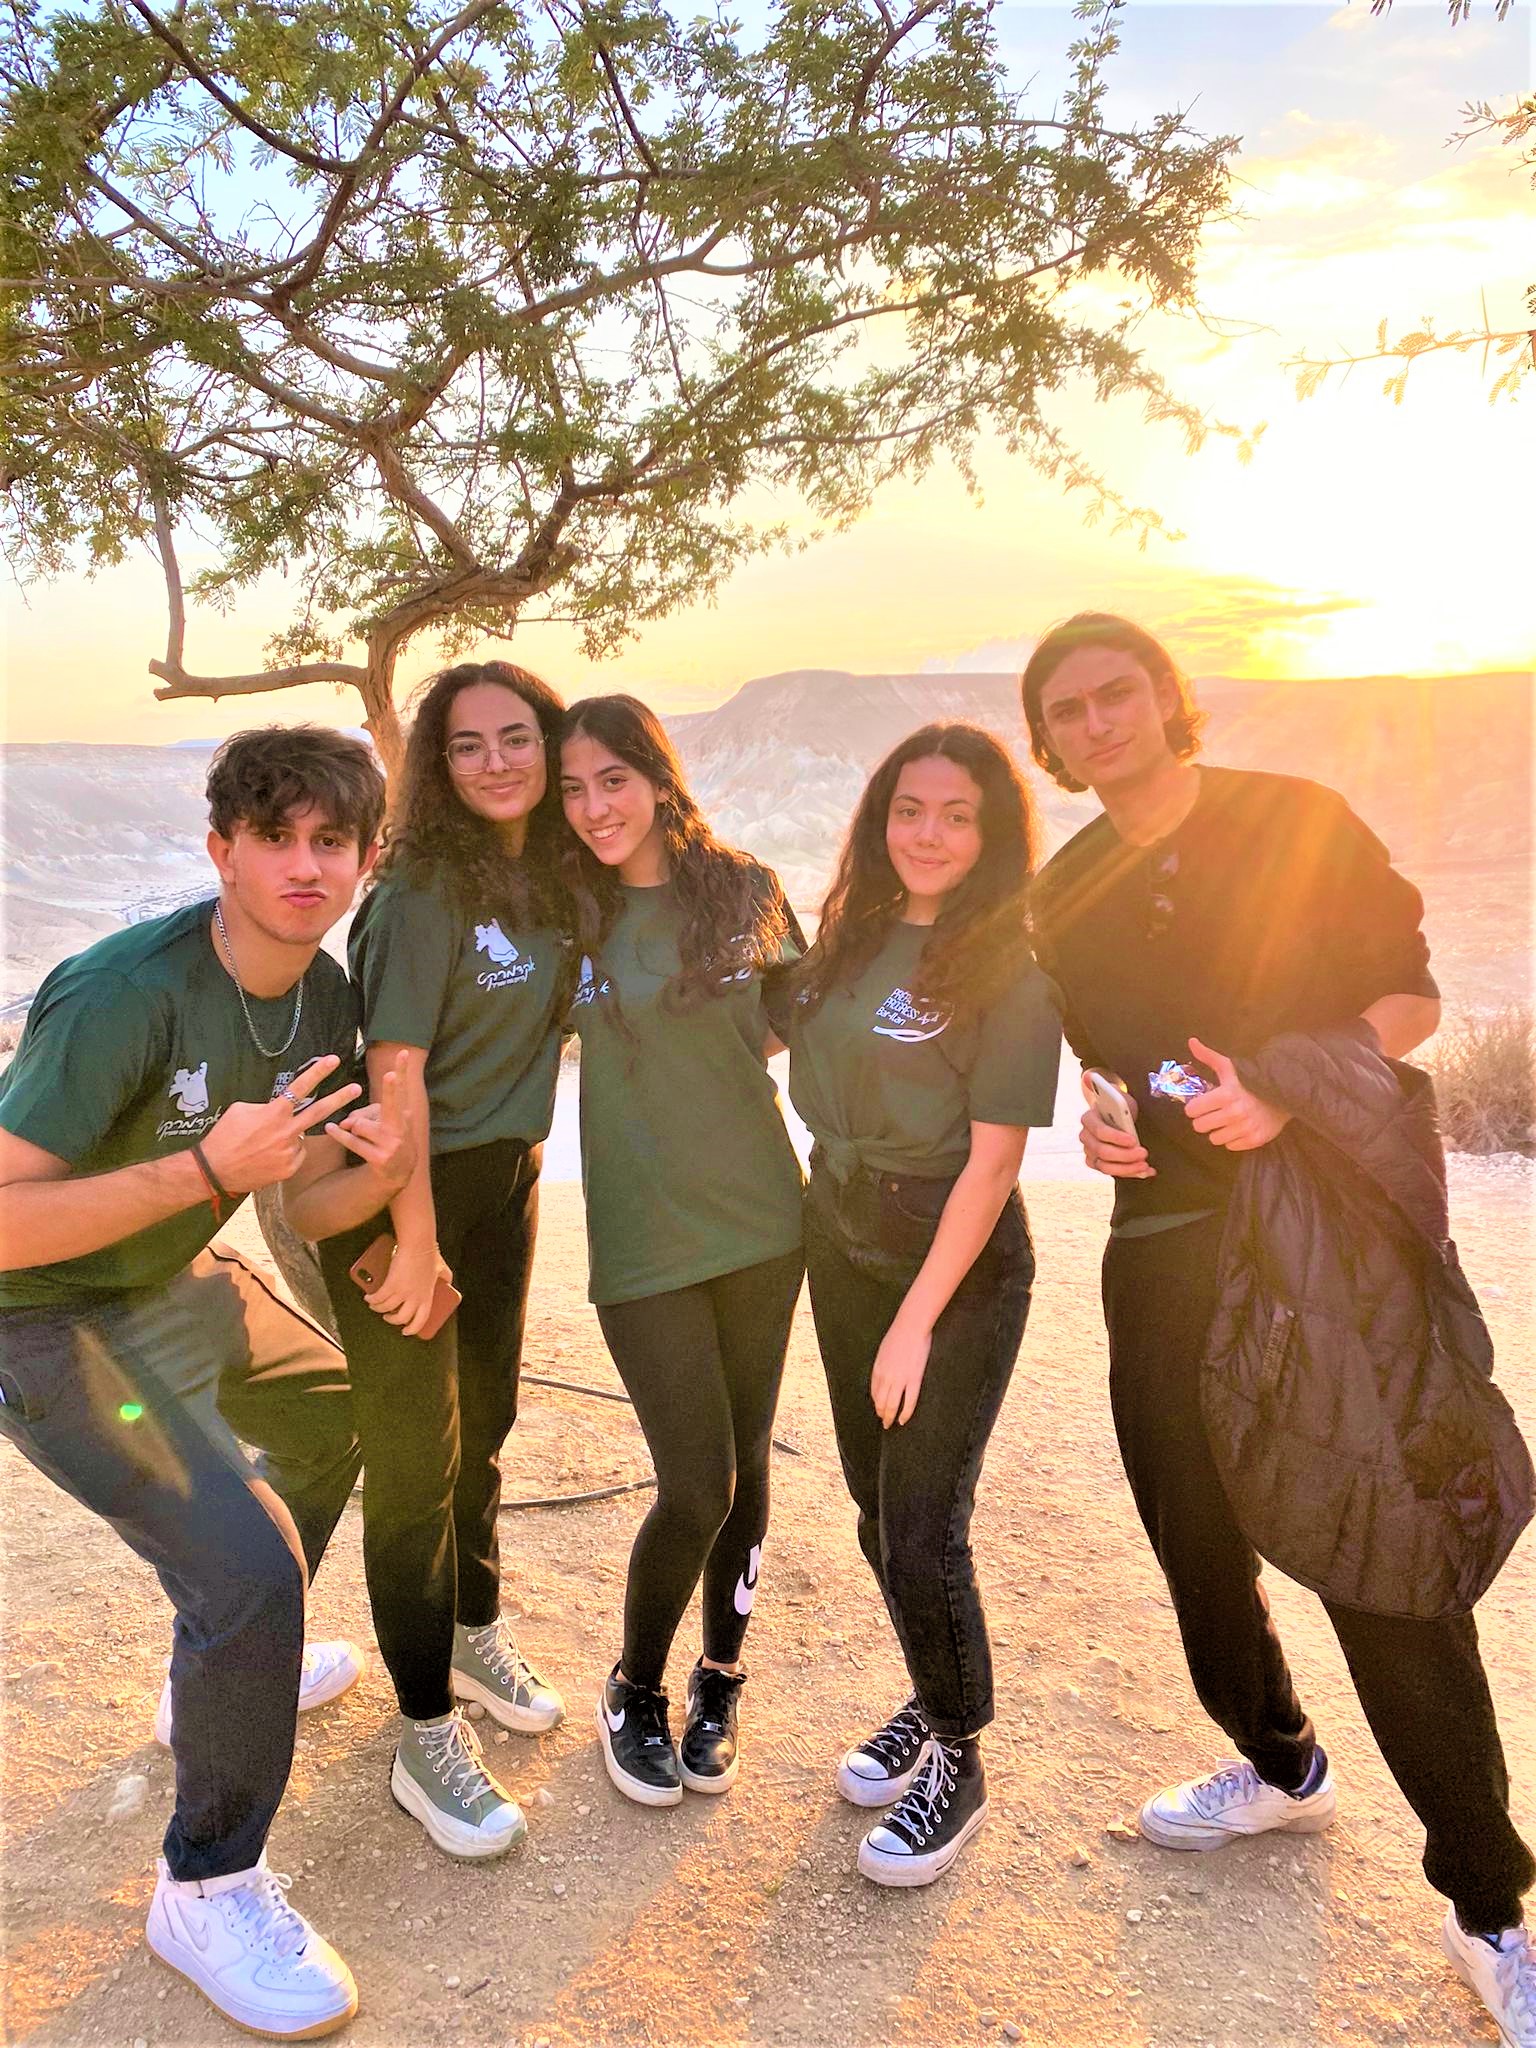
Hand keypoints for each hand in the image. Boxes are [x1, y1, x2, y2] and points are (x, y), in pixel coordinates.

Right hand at [201, 1056, 362, 1193]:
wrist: (215, 1170)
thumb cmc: (224, 1136)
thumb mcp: (241, 1110)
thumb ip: (266, 1106)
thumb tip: (280, 1107)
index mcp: (274, 1113)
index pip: (300, 1088)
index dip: (318, 1072)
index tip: (333, 1060)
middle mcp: (286, 1131)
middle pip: (319, 1111)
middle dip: (340, 1098)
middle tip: (357, 1089)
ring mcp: (290, 1151)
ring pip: (300, 1136)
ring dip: (288, 1136)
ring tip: (263, 1145)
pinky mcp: (289, 1168)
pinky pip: (296, 1154)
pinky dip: (286, 1153)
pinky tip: (268, 1157)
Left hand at [325, 1053, 414, 1192]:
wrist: (398, 1173)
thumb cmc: (388, 1139)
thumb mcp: (383, 1123)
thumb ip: (367, 1114)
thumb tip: (348, 1121)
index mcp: (403, 1114)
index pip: (403, 1089)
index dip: (402, 1071)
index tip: (402, 1053)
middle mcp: (400, 1127)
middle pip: (392, 1104)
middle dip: (391, 1089)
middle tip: (389, 1075)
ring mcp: (391, 1144)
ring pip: (360, 1125)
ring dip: (355, 1128)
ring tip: (362, 1136)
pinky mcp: (379, 1158)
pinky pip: (353, 1141)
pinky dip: (340, 1135)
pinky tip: (330, 1129)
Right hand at [366, 1236, 452, 1339]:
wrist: (418, 1245)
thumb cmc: (429, 1255)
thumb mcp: (442, 1270)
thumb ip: (445, 1277)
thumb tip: (448, 1281)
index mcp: (427, 1297)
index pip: (421, 1320)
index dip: (412, 1329)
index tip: (405, 1331)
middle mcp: (415, 1298)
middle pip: (401, 1318)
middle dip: (392, 1320)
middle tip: (387, 1317)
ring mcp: (402, 1292)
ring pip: (386, 1308)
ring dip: (378, 1309)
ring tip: (375, 1306)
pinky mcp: (391, 1285)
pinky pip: (378, 1298)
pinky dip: (371, 1300)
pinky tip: (368, 1298)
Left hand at [870, 1318, 932, 1428]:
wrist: (911, 1326)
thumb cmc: (899, 1335)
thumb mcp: (884, 1350)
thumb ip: (883, 1364)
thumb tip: (884, 1372)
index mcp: (877, 1369)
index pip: (874, 1392)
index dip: (876, 1403)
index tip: (879, 1409)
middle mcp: (886, 1377)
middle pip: (881, 1401)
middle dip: (881, 1413)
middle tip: (883, 1421)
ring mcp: (899, 1380)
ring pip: (892, 1405)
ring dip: (889, 1417)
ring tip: (890, 1424)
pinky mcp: (913, 1380)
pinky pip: (908, 1402)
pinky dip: (905, 1414)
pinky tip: (903, 1420)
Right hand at [1079, 1104, 1154, 1178]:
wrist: (1114, 1113)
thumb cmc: (1119, 1108)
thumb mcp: (1123, 1105)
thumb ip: (1125, 1115)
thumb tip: (1130, 1128)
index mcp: (1089, 1119)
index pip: (1100, 1131)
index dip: (1117, 1138)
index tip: (1133, 1140)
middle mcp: (1086, 1136)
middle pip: (1102, 1151)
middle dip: (1125, 1155)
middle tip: (1143, 1153)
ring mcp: (1089, 1152)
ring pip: (1105, 1166)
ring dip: (1127, 1168)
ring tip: (1144, 1165)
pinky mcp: (1097, 1164)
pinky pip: (1112, 1173)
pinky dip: (1130, 1173)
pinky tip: (1144, 1171)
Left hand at [1184, 1036, 1291, 1150]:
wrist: (1283, 1094)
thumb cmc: (1251, 1080)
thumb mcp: (1229, 1067)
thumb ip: (1208, 1056)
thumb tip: (1191, 1041)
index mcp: (1225, 1094)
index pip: (1192, 1111)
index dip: (1194, 1107)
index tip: (1201, 1104)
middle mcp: (1234, 1113)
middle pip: (1200, 1127)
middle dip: (1204, 1119)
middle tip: (1213, 1113)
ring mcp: (1245, 1128)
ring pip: (1213, 1139)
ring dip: (1218, 1130)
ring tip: (1227, 1120)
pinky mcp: (1255, 1140)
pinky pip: (1230, 1146)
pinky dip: (1232, 1139)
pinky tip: (1239, 1127)